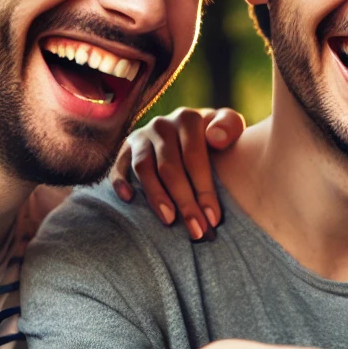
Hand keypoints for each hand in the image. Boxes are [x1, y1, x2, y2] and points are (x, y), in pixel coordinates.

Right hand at [111, 107, 245, 240]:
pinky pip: (118, 166)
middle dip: (185, 202)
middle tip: (196, 230)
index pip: (194, 159)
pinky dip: (120, 182)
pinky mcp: (125, 148)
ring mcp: (141, 136)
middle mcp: (162, 124)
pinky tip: (129, 200)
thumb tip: (216, 139)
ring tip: (170, 221)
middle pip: (170, 168)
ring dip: (156, 197)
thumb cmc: (216, 135)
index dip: (204, 190)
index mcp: (188, 119)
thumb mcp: (229, 125)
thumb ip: (229, 126)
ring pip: (144, 169)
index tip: (213, 218)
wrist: (195, 127)